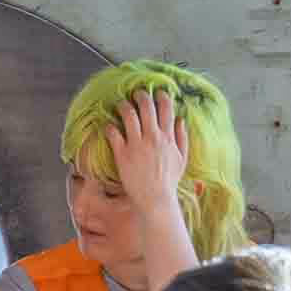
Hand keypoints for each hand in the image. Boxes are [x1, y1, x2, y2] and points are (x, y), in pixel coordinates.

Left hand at [110, 88, 192, 221]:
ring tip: (121, 104)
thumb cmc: (168, 181)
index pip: (166, 109)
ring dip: (124, 106)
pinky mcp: (123, 154)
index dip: (161, 96)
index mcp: (168, 138)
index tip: (157, 92)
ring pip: (129, 115)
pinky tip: (109, 126)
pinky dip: (110, 127)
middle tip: (136, 93)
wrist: (155, 199)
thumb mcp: (182, 159)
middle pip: (146, 107)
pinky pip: (114, 133)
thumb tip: (181, 120)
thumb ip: (182, 138)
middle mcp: (153, 137)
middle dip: (140, 95)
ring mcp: (137, 145)